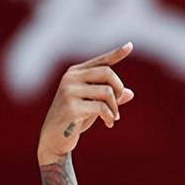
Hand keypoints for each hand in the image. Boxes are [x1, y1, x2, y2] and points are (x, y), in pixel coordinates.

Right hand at [37, 42, 135, 163]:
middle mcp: (71, 78)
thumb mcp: (93, 106)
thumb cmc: (74, 120)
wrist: (54, 139)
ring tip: (112, 118)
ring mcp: (69, 91)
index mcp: (75, 73)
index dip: (116, 53)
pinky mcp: (71, 106)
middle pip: (108, 73)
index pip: (101, 61)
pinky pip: (102, 107)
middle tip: (117, 106)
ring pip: (107, 91)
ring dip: (114, 108)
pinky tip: (109, 124)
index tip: (130, 45)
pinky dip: (110, 116)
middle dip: (118, 90)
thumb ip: (109, 98)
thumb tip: (130, 93)